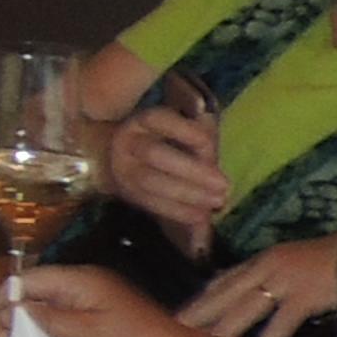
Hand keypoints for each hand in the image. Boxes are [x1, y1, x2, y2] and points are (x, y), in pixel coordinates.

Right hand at [18, 264, 199, 336]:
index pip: (25, 280)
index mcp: (78, 279)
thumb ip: (46, 319)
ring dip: (18, 334)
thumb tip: (11, 311)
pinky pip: (51, 323)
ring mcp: (82, 303)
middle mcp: (76, 286)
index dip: (4, 304)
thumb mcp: (87, 332)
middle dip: (7, 324)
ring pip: (36, 312)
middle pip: (27, 296)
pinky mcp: (86, 320)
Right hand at [105, 102, 228, 249]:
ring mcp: (124, 170)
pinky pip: (151, 204)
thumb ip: (198, 131)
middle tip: (223, 185)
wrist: (112, 158)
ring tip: (216, 202)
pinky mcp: (128, 193)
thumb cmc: (160, 139)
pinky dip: (177, 212)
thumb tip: (213, 137)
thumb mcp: (177, 127)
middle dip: (191, 170)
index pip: (160, 120)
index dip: (186, 131)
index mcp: (142, 121)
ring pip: (152, 182)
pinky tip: (200, 217)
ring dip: (187, 194)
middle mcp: (128, 142)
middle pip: (155, 154)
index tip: (210, 145)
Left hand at [182, 238, 336, 336]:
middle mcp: (269, 266)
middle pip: (224, 293)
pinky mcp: (307, 294)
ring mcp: (286, 279)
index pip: (225, 280)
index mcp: (267, 258)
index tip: (182, 313)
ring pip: (244, 309)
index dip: (203, 298)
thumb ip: (279, 278)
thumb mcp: (302, 262)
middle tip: (173, 332)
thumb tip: (260, 296)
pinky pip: (281, 322)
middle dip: (198, 313)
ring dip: (221, 329)